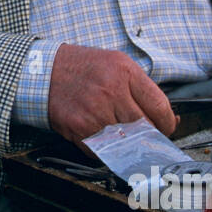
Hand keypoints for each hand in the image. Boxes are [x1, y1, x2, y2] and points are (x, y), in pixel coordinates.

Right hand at [47, 44, 178, 145]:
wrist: (43, 72)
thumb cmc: (81, 67)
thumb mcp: (114, 63)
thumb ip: (139, 87)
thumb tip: (164, 116)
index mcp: (124, 72)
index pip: (159, 106)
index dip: (168, 122)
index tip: (167, 126)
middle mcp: (111, 91)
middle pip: (145, 127)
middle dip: (149, 134)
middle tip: (147, 134)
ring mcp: (95, 111)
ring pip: (126, 140)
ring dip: (126, 142)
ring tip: (118, 131)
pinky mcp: (80, 128)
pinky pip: (103, 149)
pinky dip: (105, 147)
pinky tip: (100, 133)